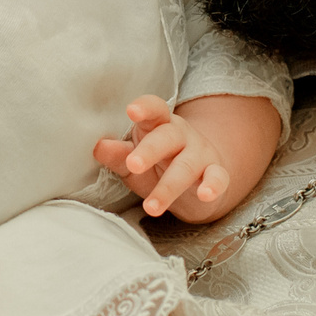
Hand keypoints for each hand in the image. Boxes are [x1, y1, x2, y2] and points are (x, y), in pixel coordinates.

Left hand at [94, 95, 230, 220]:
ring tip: (151, 207)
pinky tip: (205, 195)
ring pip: (186, 166)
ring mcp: (200, 153)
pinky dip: (213, 186)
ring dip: (168, 187)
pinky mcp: (215, 173)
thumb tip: (97, 147)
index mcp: (158, 125)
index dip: (145, 108)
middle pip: (167, 137)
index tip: (132, 110)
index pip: (154, 109)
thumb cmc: (158, 165)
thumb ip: (118, 155)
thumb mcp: (133, 162)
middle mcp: (181, 135)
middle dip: (150, 151)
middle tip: (133, 165)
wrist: (197, 180)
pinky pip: (218, 177)